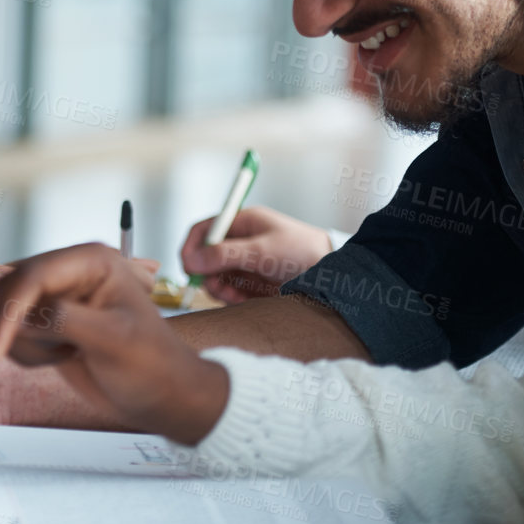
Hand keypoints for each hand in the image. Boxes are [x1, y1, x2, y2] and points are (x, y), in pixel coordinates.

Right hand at [0, 243, 227, 444]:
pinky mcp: (49, 321)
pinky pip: (15, 332)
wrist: (161, 396)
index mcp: (92, 261)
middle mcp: (71, 272)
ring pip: (8, 312)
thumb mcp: (113, 340)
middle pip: (11, 288)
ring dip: (27, 342)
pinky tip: (63, 358)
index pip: (34, 275)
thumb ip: (66, 320)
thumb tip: (24, 315)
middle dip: (14, 327)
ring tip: (66, 355)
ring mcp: (58, 296)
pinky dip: (29, 351)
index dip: (10, 308)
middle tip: (28, 355)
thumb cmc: (152, 365)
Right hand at [179, 206, 331, 302]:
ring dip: (218, 287)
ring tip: (233, 295)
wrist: (335, 276)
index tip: (187, 266)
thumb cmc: (303, 252)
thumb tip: (190, 260)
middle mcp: (241, 242)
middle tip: (214, 286)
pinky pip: (229, 291)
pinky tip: (242, 300)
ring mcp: (246, 264)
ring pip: (216, 276)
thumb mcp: (263, 251)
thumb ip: (225, 255)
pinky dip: (230, 297)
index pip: (204, 230)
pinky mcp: (253, 284)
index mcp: (242, 223)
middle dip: (206, 272)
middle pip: (206, 256)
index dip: (192, 247)